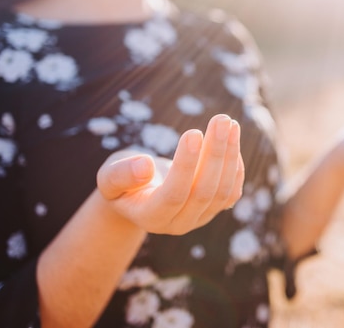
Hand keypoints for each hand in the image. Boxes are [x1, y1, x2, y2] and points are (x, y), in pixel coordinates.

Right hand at [95, 114, 243, 234]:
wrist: (137, 195)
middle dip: (215, 153)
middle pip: (203, 191)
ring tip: (230, 122)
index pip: (173, 194)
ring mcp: (199, 219)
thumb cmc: (121, 180)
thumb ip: (121, 175)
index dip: (185, 165)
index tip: (193, 132)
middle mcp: (178, 224)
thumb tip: (145, 166)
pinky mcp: (214, 210)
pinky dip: (235, 165)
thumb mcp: (108, 177)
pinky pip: (231, 191)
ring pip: (223, 191)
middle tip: (221, 119)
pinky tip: (232, 138)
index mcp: (150, 218)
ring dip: (230, 155)